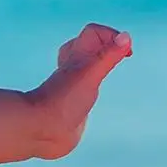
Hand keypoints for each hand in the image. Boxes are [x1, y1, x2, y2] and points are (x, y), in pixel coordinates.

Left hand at [28, 22, 132, 157]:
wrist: (39, 131)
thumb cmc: (61, 102)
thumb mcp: (89, 74)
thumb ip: (107, 56)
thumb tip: (125, 37)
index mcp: (75, 59)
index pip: (91, 34)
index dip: (109, 36)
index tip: (127, 53)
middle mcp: (71, 71)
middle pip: (83, 48)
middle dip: (102, 46)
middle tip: (120, 54)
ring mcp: (70, 88)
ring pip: (81, 68)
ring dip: (95, 65)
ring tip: (107, 69)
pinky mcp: (70, 106)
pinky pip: (80, 90)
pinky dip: (89, 87)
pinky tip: (93, 96)